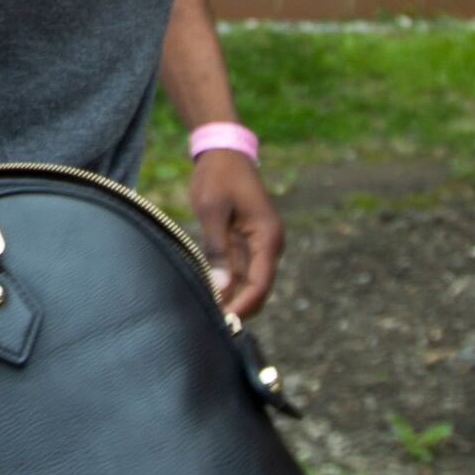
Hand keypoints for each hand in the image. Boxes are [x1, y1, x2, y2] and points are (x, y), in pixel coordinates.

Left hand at [189, 150, 280, 317]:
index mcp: (268, 236)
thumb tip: (220, 287)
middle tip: (210, 323)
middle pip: (258, 289)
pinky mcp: (246, 244)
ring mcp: (259, 246)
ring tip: (205, 312)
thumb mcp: (212, 210)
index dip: (244, 305)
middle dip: (238, 307)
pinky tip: (207, 294)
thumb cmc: (217, 176)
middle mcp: (269, 245)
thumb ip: (217, 249)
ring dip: (231, 298)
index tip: (225, 321)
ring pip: (249, 284)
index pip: (261, 282)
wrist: (223, 152)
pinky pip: (240, 272)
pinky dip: (227, 285)